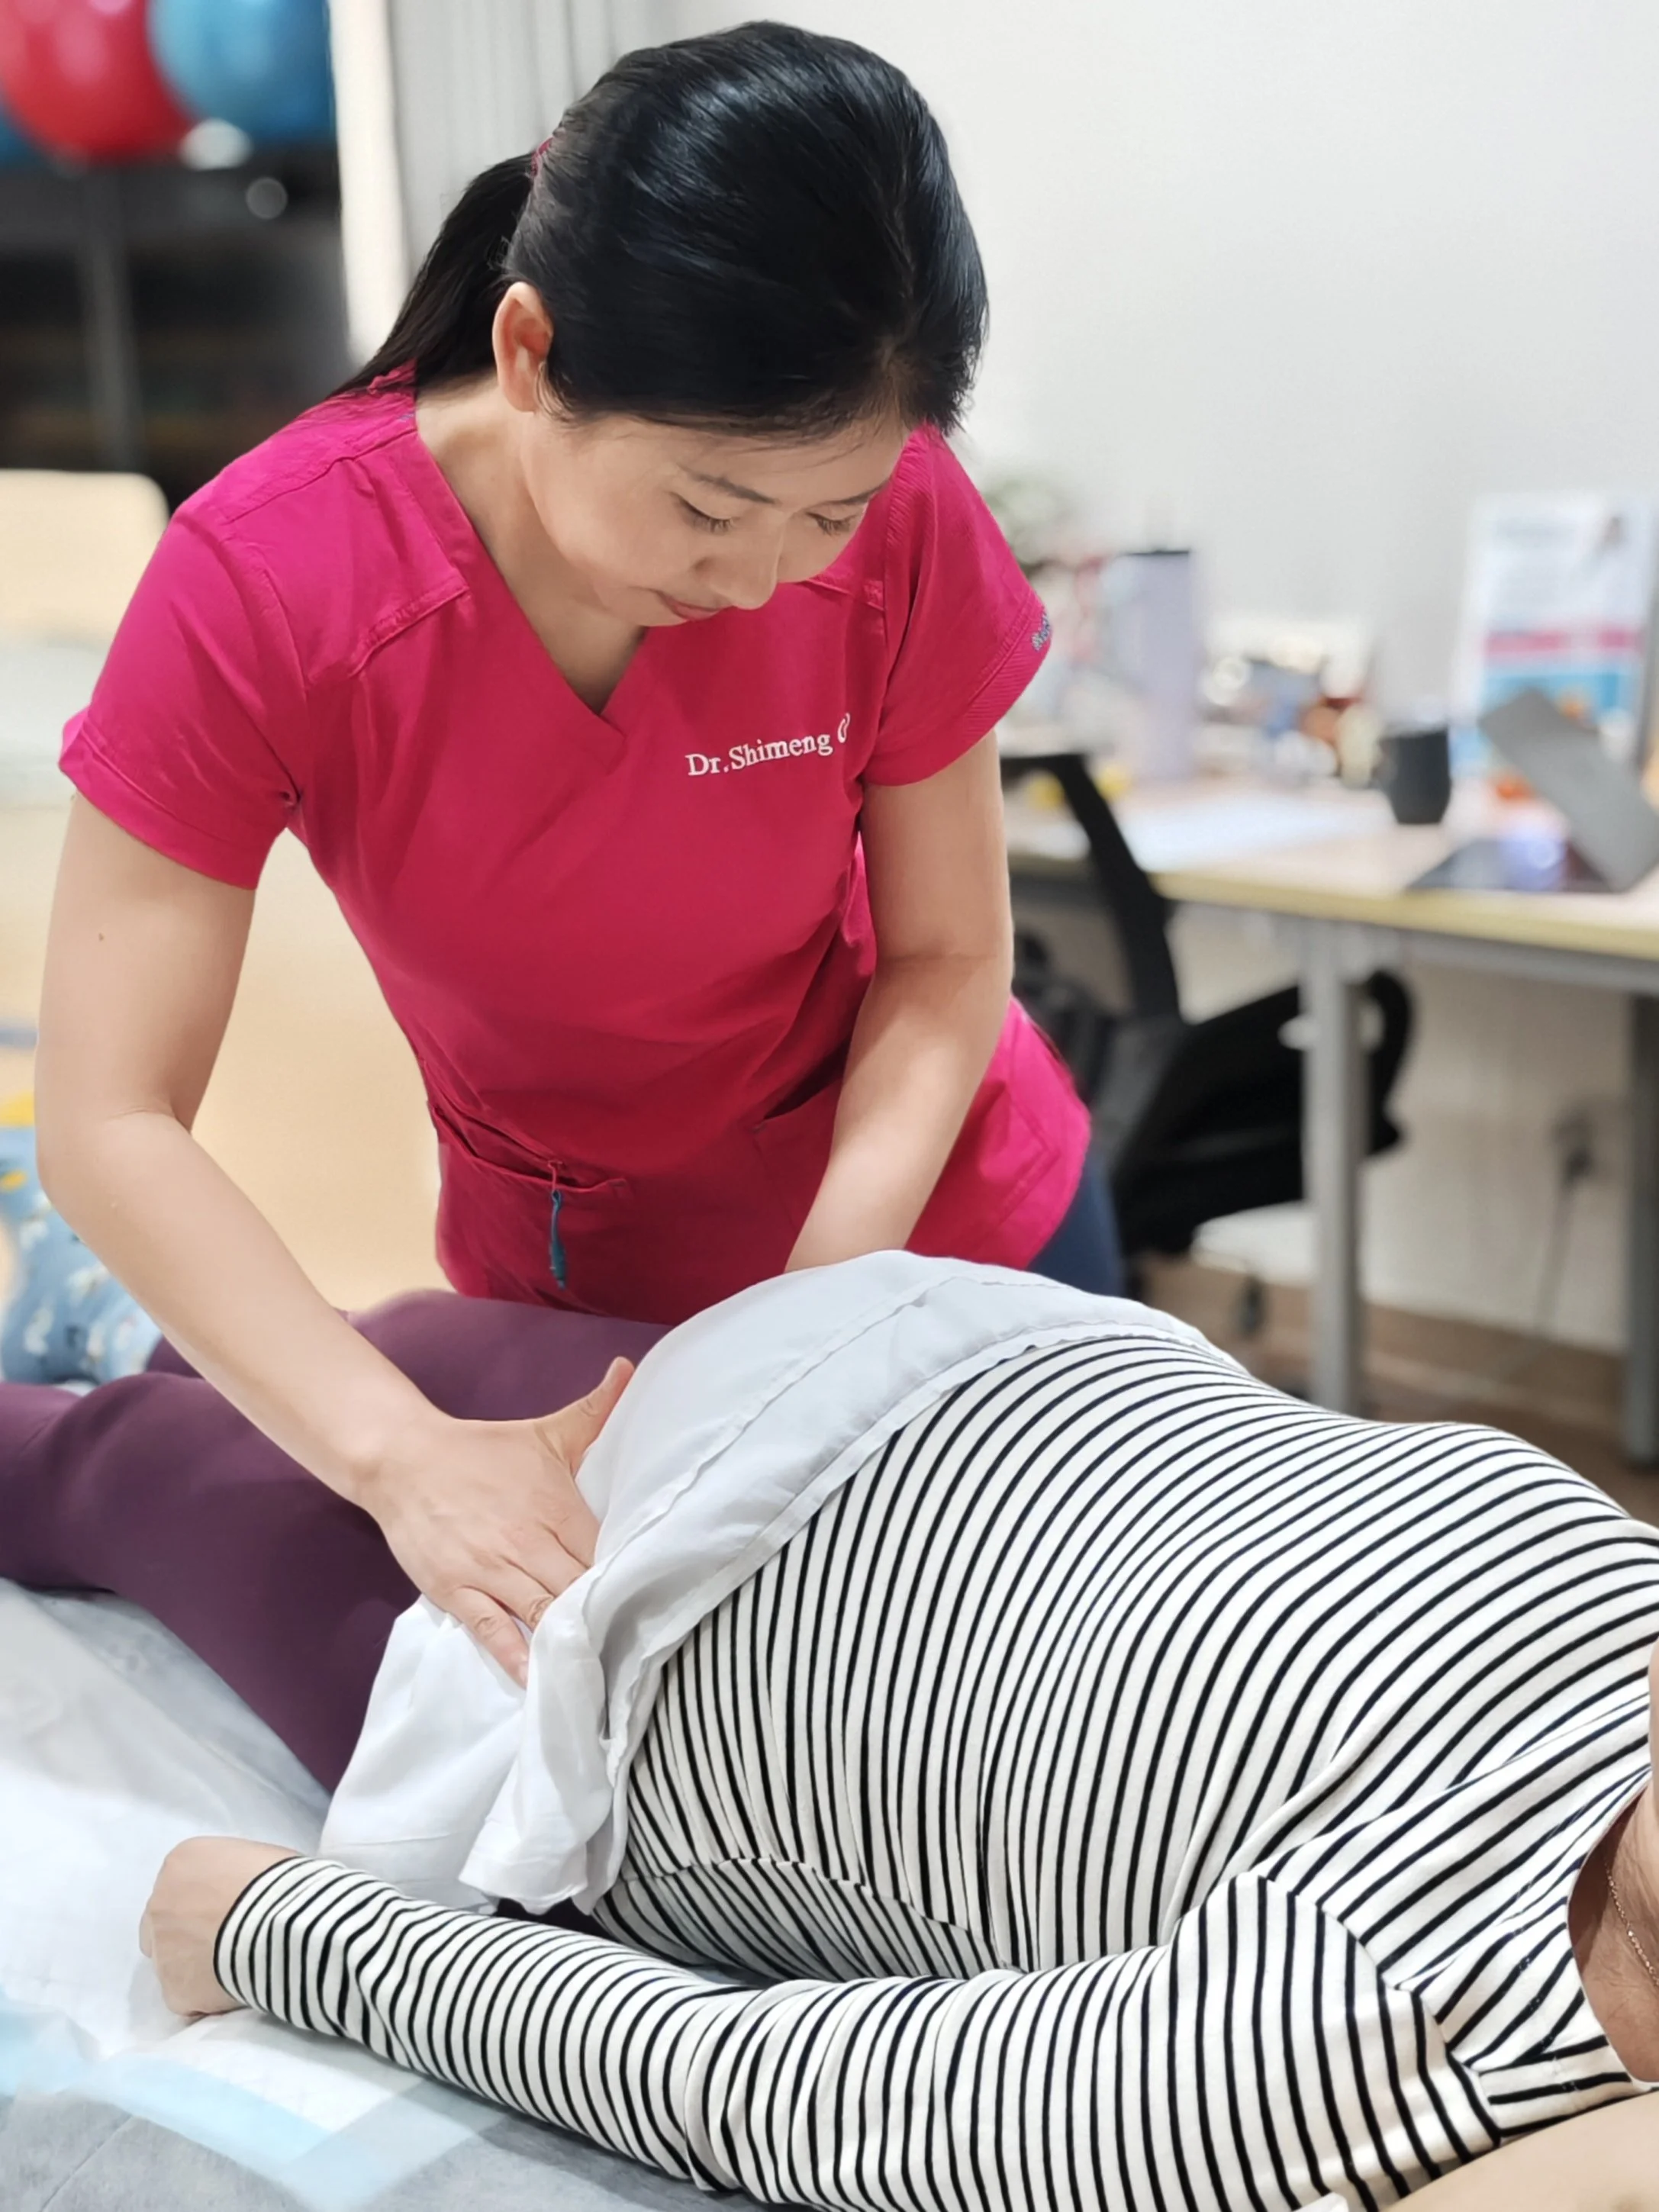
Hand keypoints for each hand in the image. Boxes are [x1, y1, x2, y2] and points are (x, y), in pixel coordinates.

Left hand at [140, 1837, 297, 2016]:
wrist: (280, 1924)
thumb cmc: (278, 1881)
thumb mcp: (252, 1856)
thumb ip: (230, 1874)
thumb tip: (240, 1893)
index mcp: (179, 1863)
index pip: (180, 1884)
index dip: (205, 1901)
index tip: (228, 1911)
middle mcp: (158, 1906)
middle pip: (163, 1924)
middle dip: (187, 1933)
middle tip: (224, 1939)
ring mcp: (161, 1952)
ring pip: (171, 1963)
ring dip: (195, 1965)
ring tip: (235, 1965)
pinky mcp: (173, 1992)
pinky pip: (187, 1997)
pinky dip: (207, 1995)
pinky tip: (235, 1985)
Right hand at [365, 1356, 632, 1684]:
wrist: (406, 1459)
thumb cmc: (483, 1450)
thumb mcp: (545, 1432)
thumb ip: (595, 1410)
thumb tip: (630, 1368)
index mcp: (558, 1507)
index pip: (607, 1553)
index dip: (632, 1578)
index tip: (657, 1601)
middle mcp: (530, 1542)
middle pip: (582, 1590)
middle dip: (608, 1617)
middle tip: (639, 1650)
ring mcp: (492, 1570)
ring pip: (543, 1614)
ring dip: (570, 1643)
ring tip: (602, 1675)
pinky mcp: (458, 1591)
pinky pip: (492, 1633)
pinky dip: (516, 1660)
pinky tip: (539, 1685)